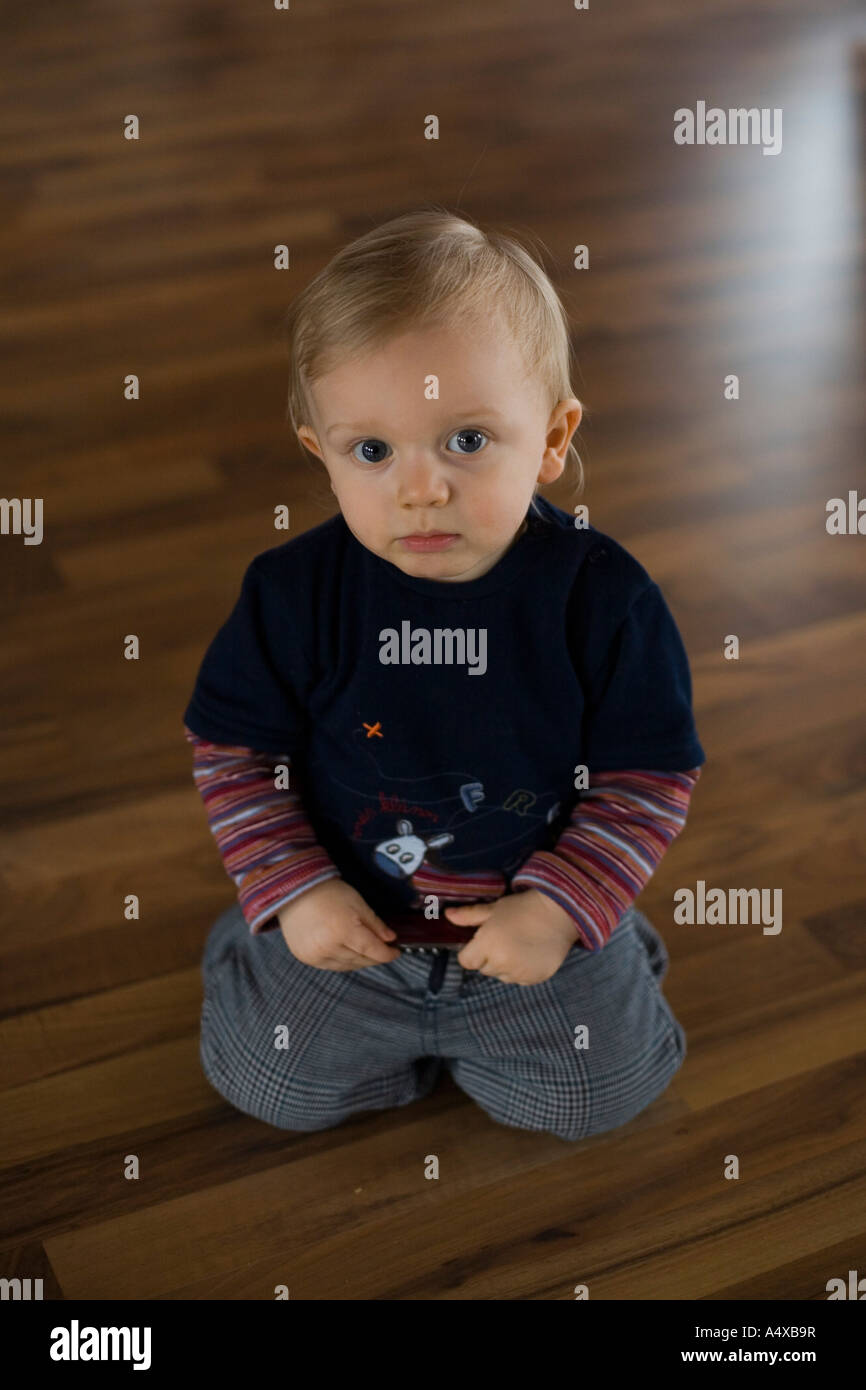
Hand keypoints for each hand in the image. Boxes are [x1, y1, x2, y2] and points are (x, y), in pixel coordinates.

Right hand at [276, 879, 400, 971]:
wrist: (294, 890)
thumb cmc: (327, 892)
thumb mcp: (357, 903)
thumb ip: (375, 924)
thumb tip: (390, 939)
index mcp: (343, 931)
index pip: (373, 951)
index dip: (387, 954)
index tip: (396, 952)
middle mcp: (328, 947)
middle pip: (361, 960)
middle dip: (375, 956)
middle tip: (383, 949)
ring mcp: (315, 955)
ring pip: (348, 966)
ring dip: (360, 960)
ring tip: (366, 950)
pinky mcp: (306, 958)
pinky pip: (332, 966)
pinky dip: (343, 962)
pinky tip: (348, 952)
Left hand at [445, 889, 577, 985]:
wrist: (559, 914)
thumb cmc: (523, 908)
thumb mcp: (493, 909)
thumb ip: (468, 916)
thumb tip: (448, 915)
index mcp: (487, 945)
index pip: (466, 961)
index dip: (471, 951)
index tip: (481, 940)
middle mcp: (501, 963)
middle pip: (483, 969)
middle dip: (488, 957)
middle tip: (503, 939)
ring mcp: (518, 973)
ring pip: (501, 976)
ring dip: (504, 965)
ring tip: (517, 945)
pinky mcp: (534, 979)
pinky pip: (518, 980)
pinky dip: (520, 971)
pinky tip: (529, 954)